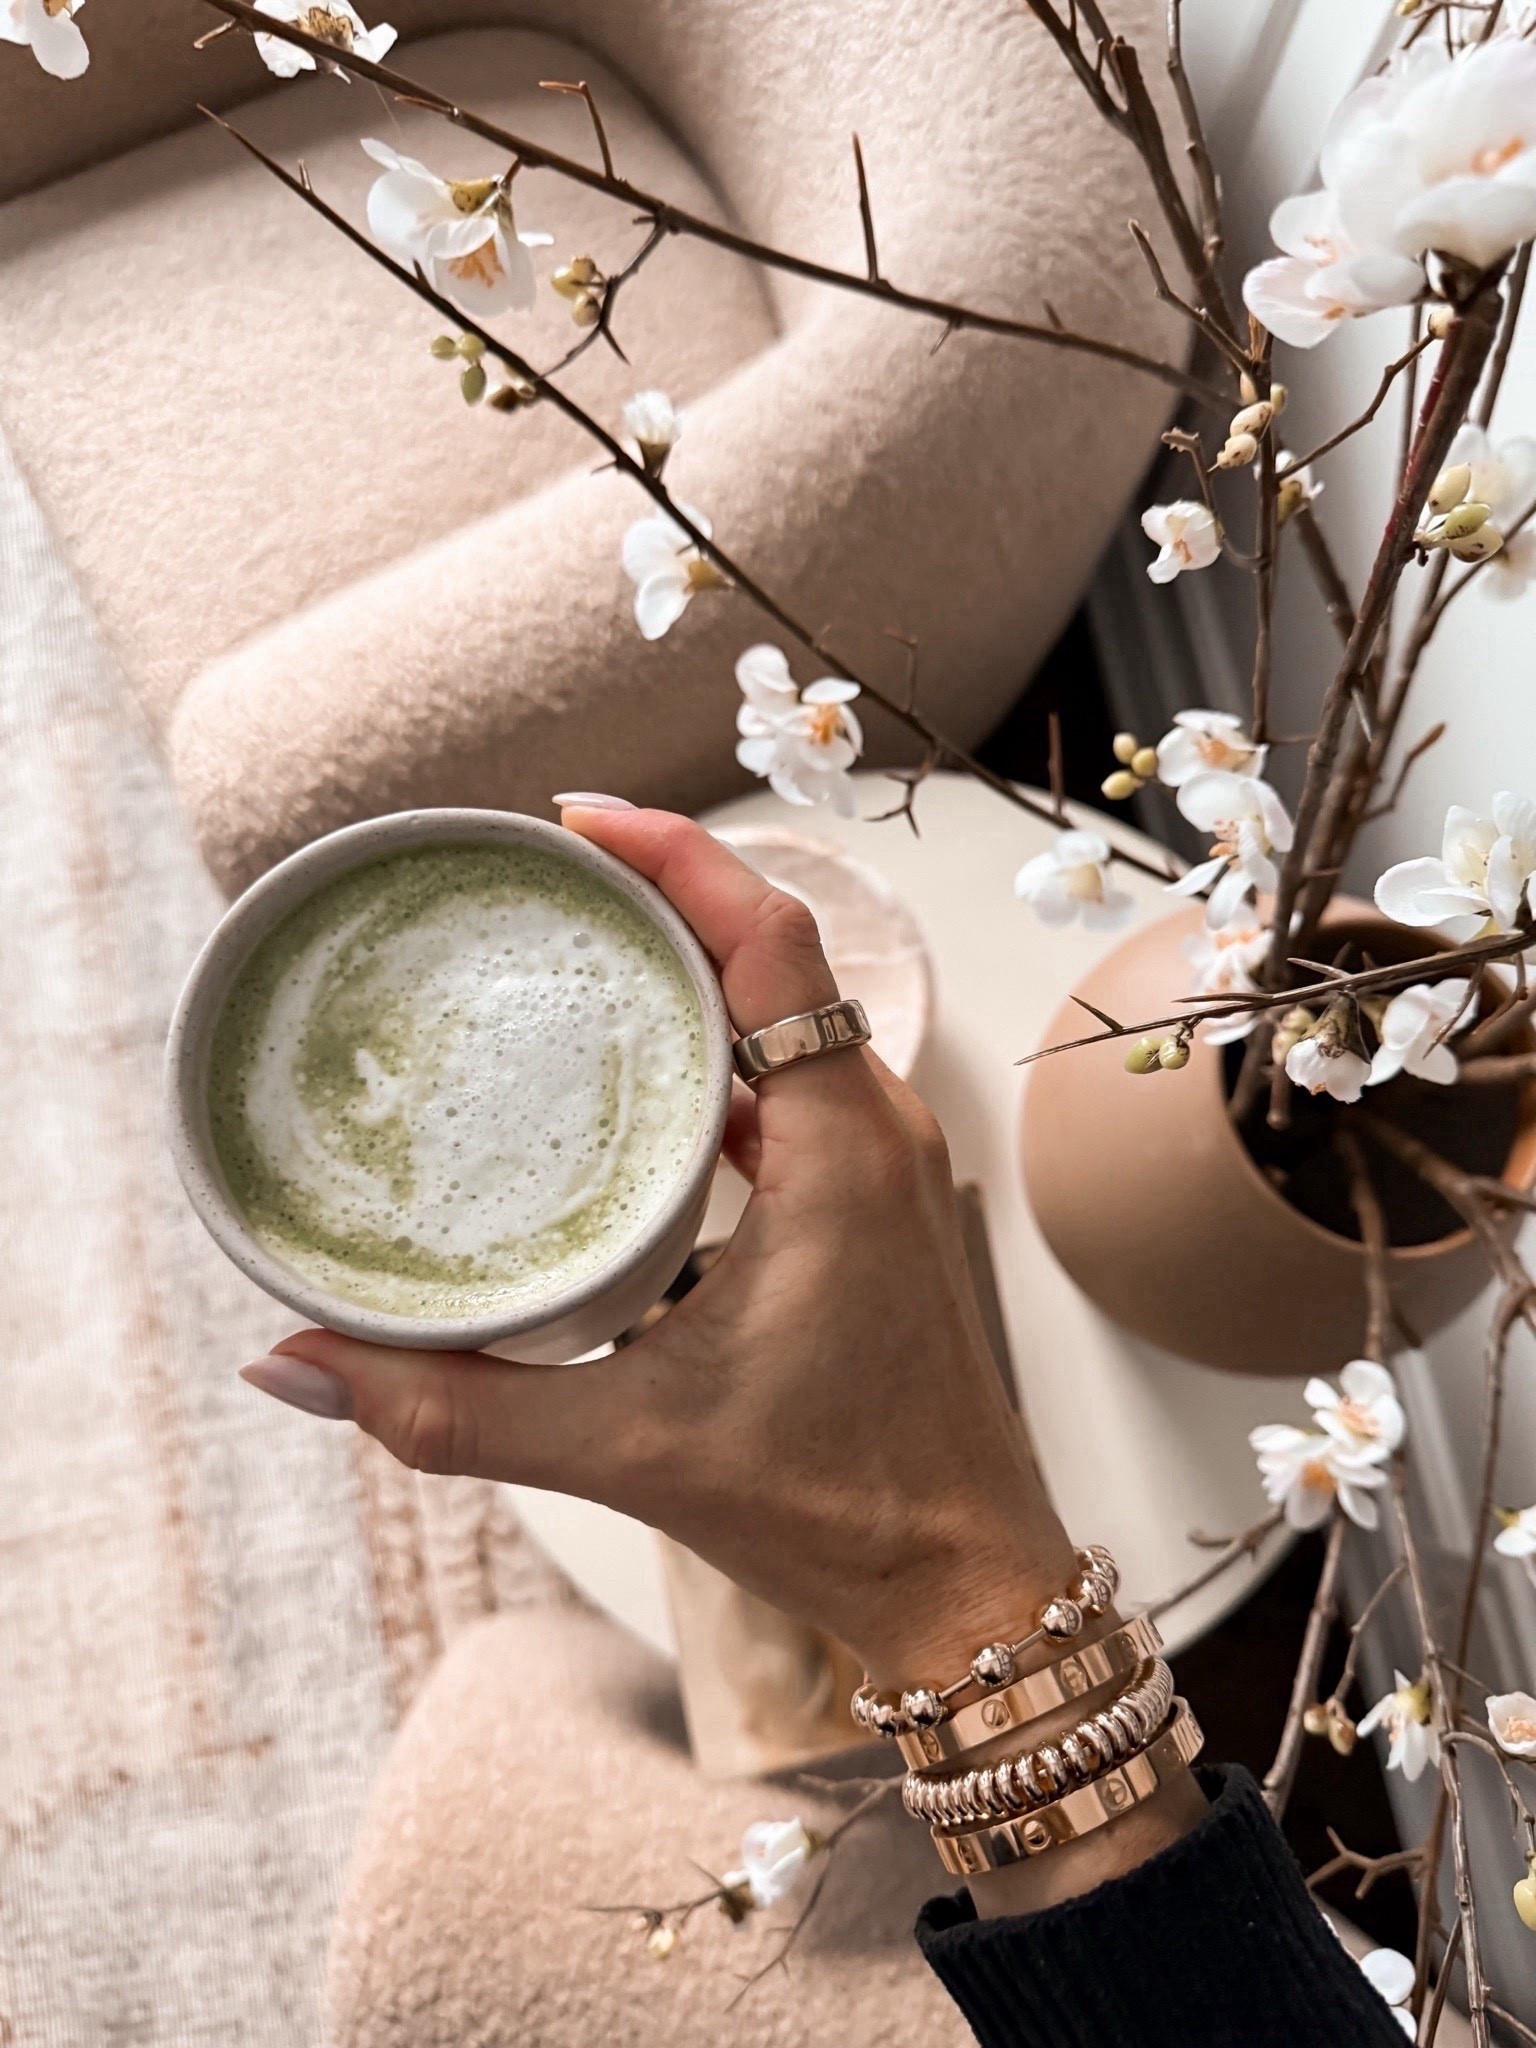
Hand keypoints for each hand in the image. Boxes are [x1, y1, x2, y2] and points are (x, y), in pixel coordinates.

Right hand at [243, 805, 1069, 1685]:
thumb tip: (297, 1363)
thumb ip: (453, 1409)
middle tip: (535, 877)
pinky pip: (787, 1081)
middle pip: (771, 956)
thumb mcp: (625, 1449)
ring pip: (781, 1017)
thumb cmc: (837, 1507)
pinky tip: (628, 1079)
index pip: (772, 941)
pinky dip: (711, 1049)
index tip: (575, 821)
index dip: (679, 855)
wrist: (960, 1579)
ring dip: (686, 971)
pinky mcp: (864, 1202)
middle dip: (658, 895)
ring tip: (567, 953)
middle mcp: (875, 1130)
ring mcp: (878, 1165)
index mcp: (842, 1150)